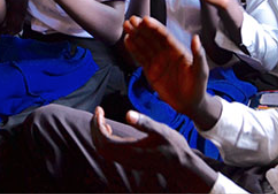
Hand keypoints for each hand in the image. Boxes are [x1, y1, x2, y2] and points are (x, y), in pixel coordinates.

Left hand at [91, 106, 215, 190]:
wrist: (182, 166)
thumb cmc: (174, 147)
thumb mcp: (161, 131)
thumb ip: (144, 123)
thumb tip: (127, 114)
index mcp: (131, 150)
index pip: (104, 139)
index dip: (97, 124)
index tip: (99, 109)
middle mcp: (126, 158)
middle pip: (99, 145)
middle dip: (95, 127)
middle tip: (98, 112)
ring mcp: (127, 161)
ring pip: (103, 150)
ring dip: (98, 133)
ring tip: (101, 118)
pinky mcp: (129, 161)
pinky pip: (109, 152)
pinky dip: (104, 139)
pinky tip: (109, 129)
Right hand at [123, 16, 208, 116]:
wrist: (189, 104)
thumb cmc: (198, 87)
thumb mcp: (201, 72)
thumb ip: (198, 55)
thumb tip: (196, 38)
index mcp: (178, 51)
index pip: (164, 36)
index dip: (155, 27)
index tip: (145, 20)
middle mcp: (166, 53)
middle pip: (152, 38)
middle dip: (141, 28)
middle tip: (132, 19)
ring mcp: (158, 61)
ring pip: (144, 45)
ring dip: (135, 35)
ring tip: (126, 26)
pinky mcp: (150, 70)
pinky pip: (140, 57)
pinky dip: (133, 49)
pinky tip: (127, 40)